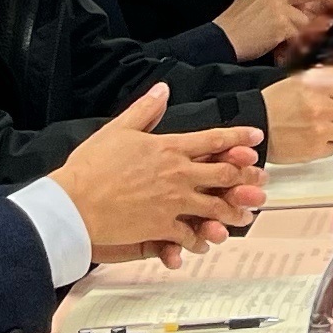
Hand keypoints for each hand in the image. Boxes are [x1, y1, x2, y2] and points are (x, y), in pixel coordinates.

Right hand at [48, 87, 267, 261]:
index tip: (257, 138)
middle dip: (245, 178)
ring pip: (214, 207)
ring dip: (232, 212)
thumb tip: (163, 89)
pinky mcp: (161, 226)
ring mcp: (172, 201)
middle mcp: (177, 174)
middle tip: (259, 182)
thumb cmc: (90, 166)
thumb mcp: (118, 129)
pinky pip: (190, 234)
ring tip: (245, 217)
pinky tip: (206, 243)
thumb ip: (146, 110)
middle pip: (223, 174)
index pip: (213, 140)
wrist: (73, 203)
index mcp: (169, 148)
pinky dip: (200, 239)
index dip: (239, 138)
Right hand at [214, 0, 332, 64]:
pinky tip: (285, 53)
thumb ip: (279, 0)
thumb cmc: (234, 27)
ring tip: (294, 44)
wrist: (217, 41)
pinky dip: (296, 47)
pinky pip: (301, 36)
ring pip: (310, 19)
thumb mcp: (253, 1)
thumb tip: (307, 9)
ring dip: (307, 33)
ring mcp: (279, 6)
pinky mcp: (281, 24)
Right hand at [263, 65, 332, 159]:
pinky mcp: (314, 149)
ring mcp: (319, 130)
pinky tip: (314, 138)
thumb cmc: (272, 103)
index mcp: (317, 87)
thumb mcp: (298, 80)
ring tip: (325, 127)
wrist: (253, 125)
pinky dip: (327, 145)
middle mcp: (320, 108)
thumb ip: (323, 76)